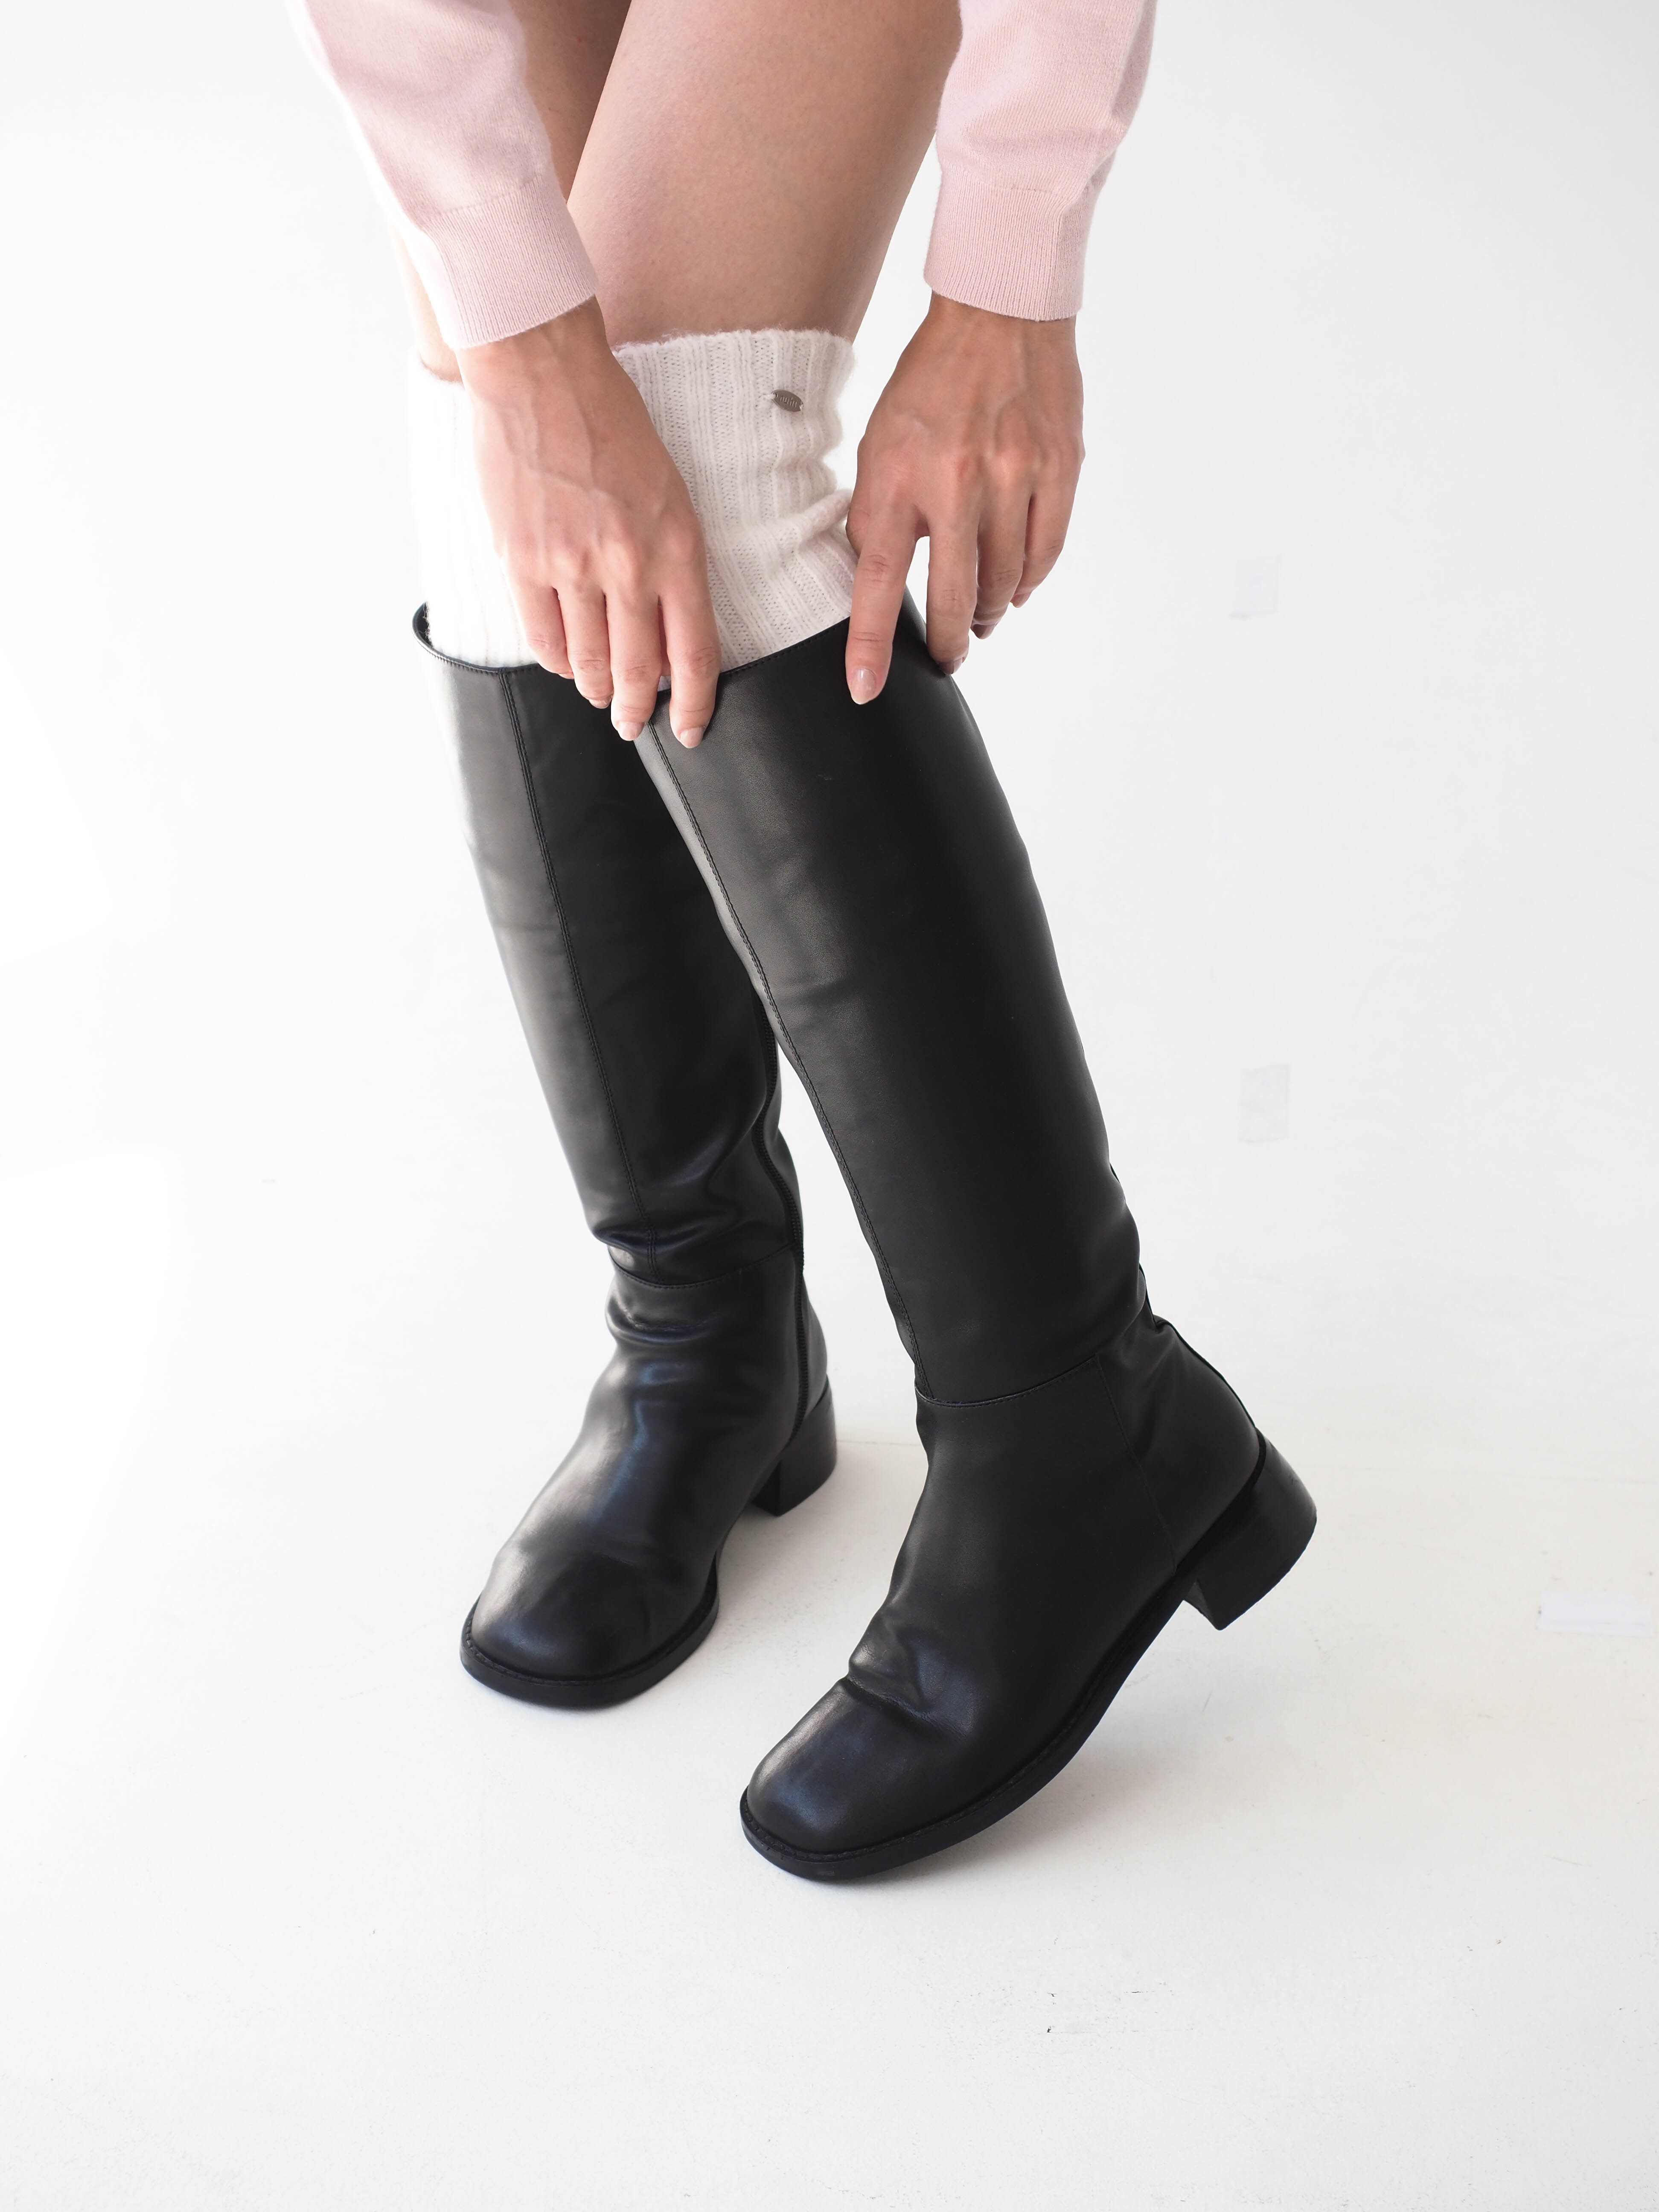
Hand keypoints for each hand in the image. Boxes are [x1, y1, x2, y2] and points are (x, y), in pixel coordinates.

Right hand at [457, 299, 719, 745]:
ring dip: (596, 690)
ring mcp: (571, 565)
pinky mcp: (523, 559)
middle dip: (637, 710)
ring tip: (600, 697)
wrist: (543, 372)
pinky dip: (558, 661)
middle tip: (634, 725)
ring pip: (588, 662)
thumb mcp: (668, 492)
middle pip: (638, 671)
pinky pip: (543, 637)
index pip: (694, 653)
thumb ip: (670, 563)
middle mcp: (627, 563)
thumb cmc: (612, 424)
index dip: (694, 703)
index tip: (689, 729)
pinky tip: (566, 665)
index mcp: (677, 546)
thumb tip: (663, 633)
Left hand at [844, 294, 1084, 702]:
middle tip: (946, 654)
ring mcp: (1015, 476)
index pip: (875, 578)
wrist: (1001, 311)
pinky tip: (1015, 582)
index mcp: (900, 474)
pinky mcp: (1060, 469)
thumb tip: (871, 582)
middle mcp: (958, 481)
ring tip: (979, 612)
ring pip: (1004, 584)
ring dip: (988, 610)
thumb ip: (877, 511)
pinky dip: (1028, 580)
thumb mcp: (880, 442)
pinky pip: (1045, 555)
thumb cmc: (932, 381)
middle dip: (947, 641)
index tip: (866, 689)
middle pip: (952, 597)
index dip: (869, 642)